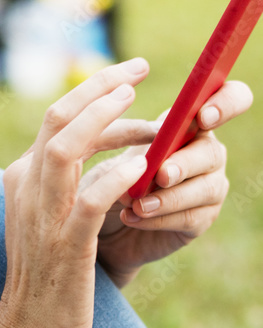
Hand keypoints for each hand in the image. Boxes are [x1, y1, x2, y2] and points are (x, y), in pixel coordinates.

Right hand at [0, 59, 151, 327]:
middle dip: (101, 88)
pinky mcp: (65, 245)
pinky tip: (140, 167)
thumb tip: (97, 146)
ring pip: (67, 148)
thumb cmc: (47, 275)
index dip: (94, 93)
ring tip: (141, 107)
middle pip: (58, 119)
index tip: (128, 80)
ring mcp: (42, 216)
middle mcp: (26, 189)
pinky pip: (90, 198)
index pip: (55, 119)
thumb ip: (59, 181)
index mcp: (21, 179)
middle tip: (139, 71)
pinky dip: (116, 177)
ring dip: (106, 120)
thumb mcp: (44, 218)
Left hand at [96, 80, 253, 286]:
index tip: (203, 117)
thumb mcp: (111, 158)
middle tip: (161, 175)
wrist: (98, 228)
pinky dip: (160, 218)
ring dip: (169, 197)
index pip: (229, 99)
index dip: (225, 103)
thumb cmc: (106, 184)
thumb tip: (151, 138)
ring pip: (205, 188)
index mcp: (188, 125)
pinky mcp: (202, 219)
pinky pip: (191, 217)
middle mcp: (206, 153)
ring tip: (137, 205)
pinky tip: (133, 218)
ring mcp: (209, 186)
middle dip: (185, 163)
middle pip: (211, 152)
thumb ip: (129, 144)